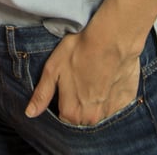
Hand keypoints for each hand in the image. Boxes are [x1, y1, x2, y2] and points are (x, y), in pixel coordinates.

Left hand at [25, 26, 140, 125]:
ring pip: (98, 115)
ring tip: (94, 79)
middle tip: (79, 80)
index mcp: (72, 112)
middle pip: (81, 118)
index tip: (64, 88)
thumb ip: (42, 94)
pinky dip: (111, 98)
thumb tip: (30, 113)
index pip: (63, 118)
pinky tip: (108, 81)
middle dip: (78, 105)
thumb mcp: (53, 68)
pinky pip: (115, 108)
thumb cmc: (80, 50)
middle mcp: (91, 118)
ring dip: (94, 103)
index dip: (61, 103)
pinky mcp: (125, 102)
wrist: (112, 39)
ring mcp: (110, 112)